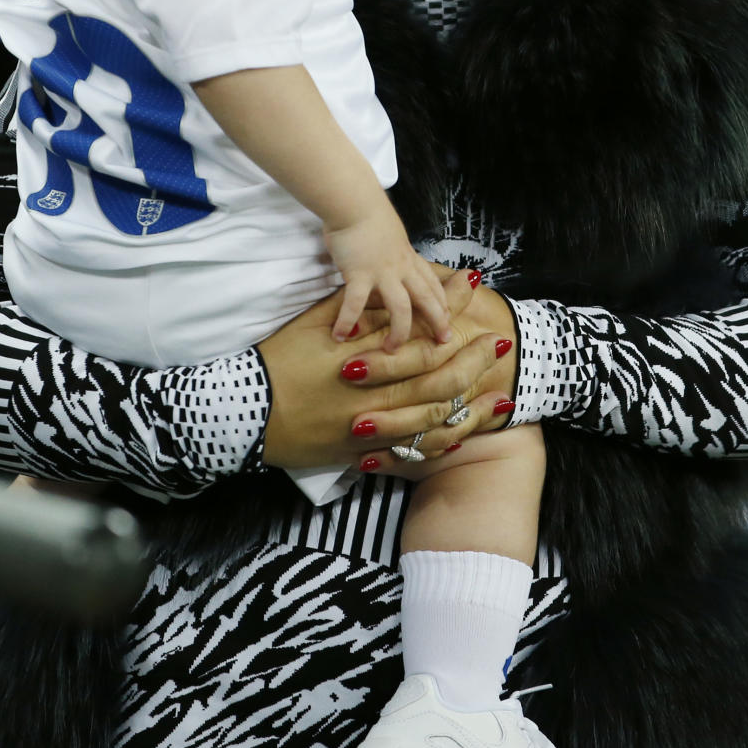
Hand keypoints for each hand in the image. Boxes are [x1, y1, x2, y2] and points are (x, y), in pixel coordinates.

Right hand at [260, 269, 503, 468]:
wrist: (246, 410)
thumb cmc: (278, 360)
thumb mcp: (315, 326)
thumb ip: (357, 314)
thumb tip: (393, 297)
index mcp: (364, 358)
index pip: (419, 331)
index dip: (450, 311)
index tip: (474, 293)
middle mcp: (374, 395)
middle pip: (437, 377)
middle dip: (473, 358)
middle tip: (499, 343)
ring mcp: (370, 429)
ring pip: (433, 419)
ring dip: (471, 407)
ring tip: (501, 397)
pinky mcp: (361, 454)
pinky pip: (410, 454)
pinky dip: (439, 444)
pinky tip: (461, 435)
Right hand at [326, 199, 450, 347]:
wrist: (353, 200)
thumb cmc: (365, 211)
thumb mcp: (388, 232)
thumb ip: (389, 248)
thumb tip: (386, 253)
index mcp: (407, 256)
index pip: (430, 282)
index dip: (441, 301)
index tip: (447, 317)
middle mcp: (400, 267)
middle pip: (426, 298)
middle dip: (437, 321)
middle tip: (443, 341)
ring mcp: (382, 271)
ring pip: (401, 308)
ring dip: (399, 332)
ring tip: (391, 350)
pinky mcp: (359, 273)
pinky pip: (356, 304)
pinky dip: (347, 322)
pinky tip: (339, 336)